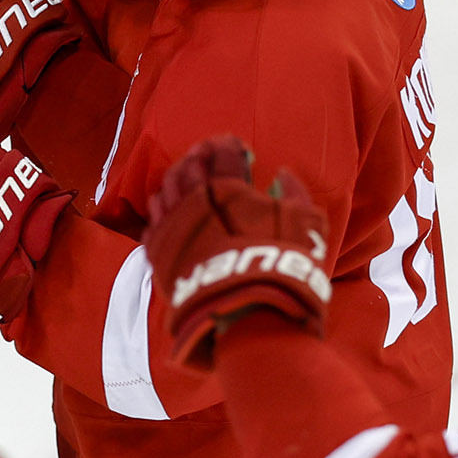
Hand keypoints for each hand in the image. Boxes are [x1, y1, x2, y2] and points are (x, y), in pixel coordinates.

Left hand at [141, 136, 331, 366]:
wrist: (245, 312)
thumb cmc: (281, 266)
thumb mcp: (306, 224)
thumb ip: (295, 193)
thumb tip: (283, 174)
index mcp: (228, 188)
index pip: (223, 154)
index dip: (228, 145)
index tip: (234, 145)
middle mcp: (193, 201)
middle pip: (188, 168)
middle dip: (198, 156)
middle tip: (205, 153)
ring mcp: (171, 227)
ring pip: (165, 192)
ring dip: (175, 179)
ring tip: (184, 177)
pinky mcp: (158, 255)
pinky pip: (152, 223)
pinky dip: (161, 211)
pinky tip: (168, 210)